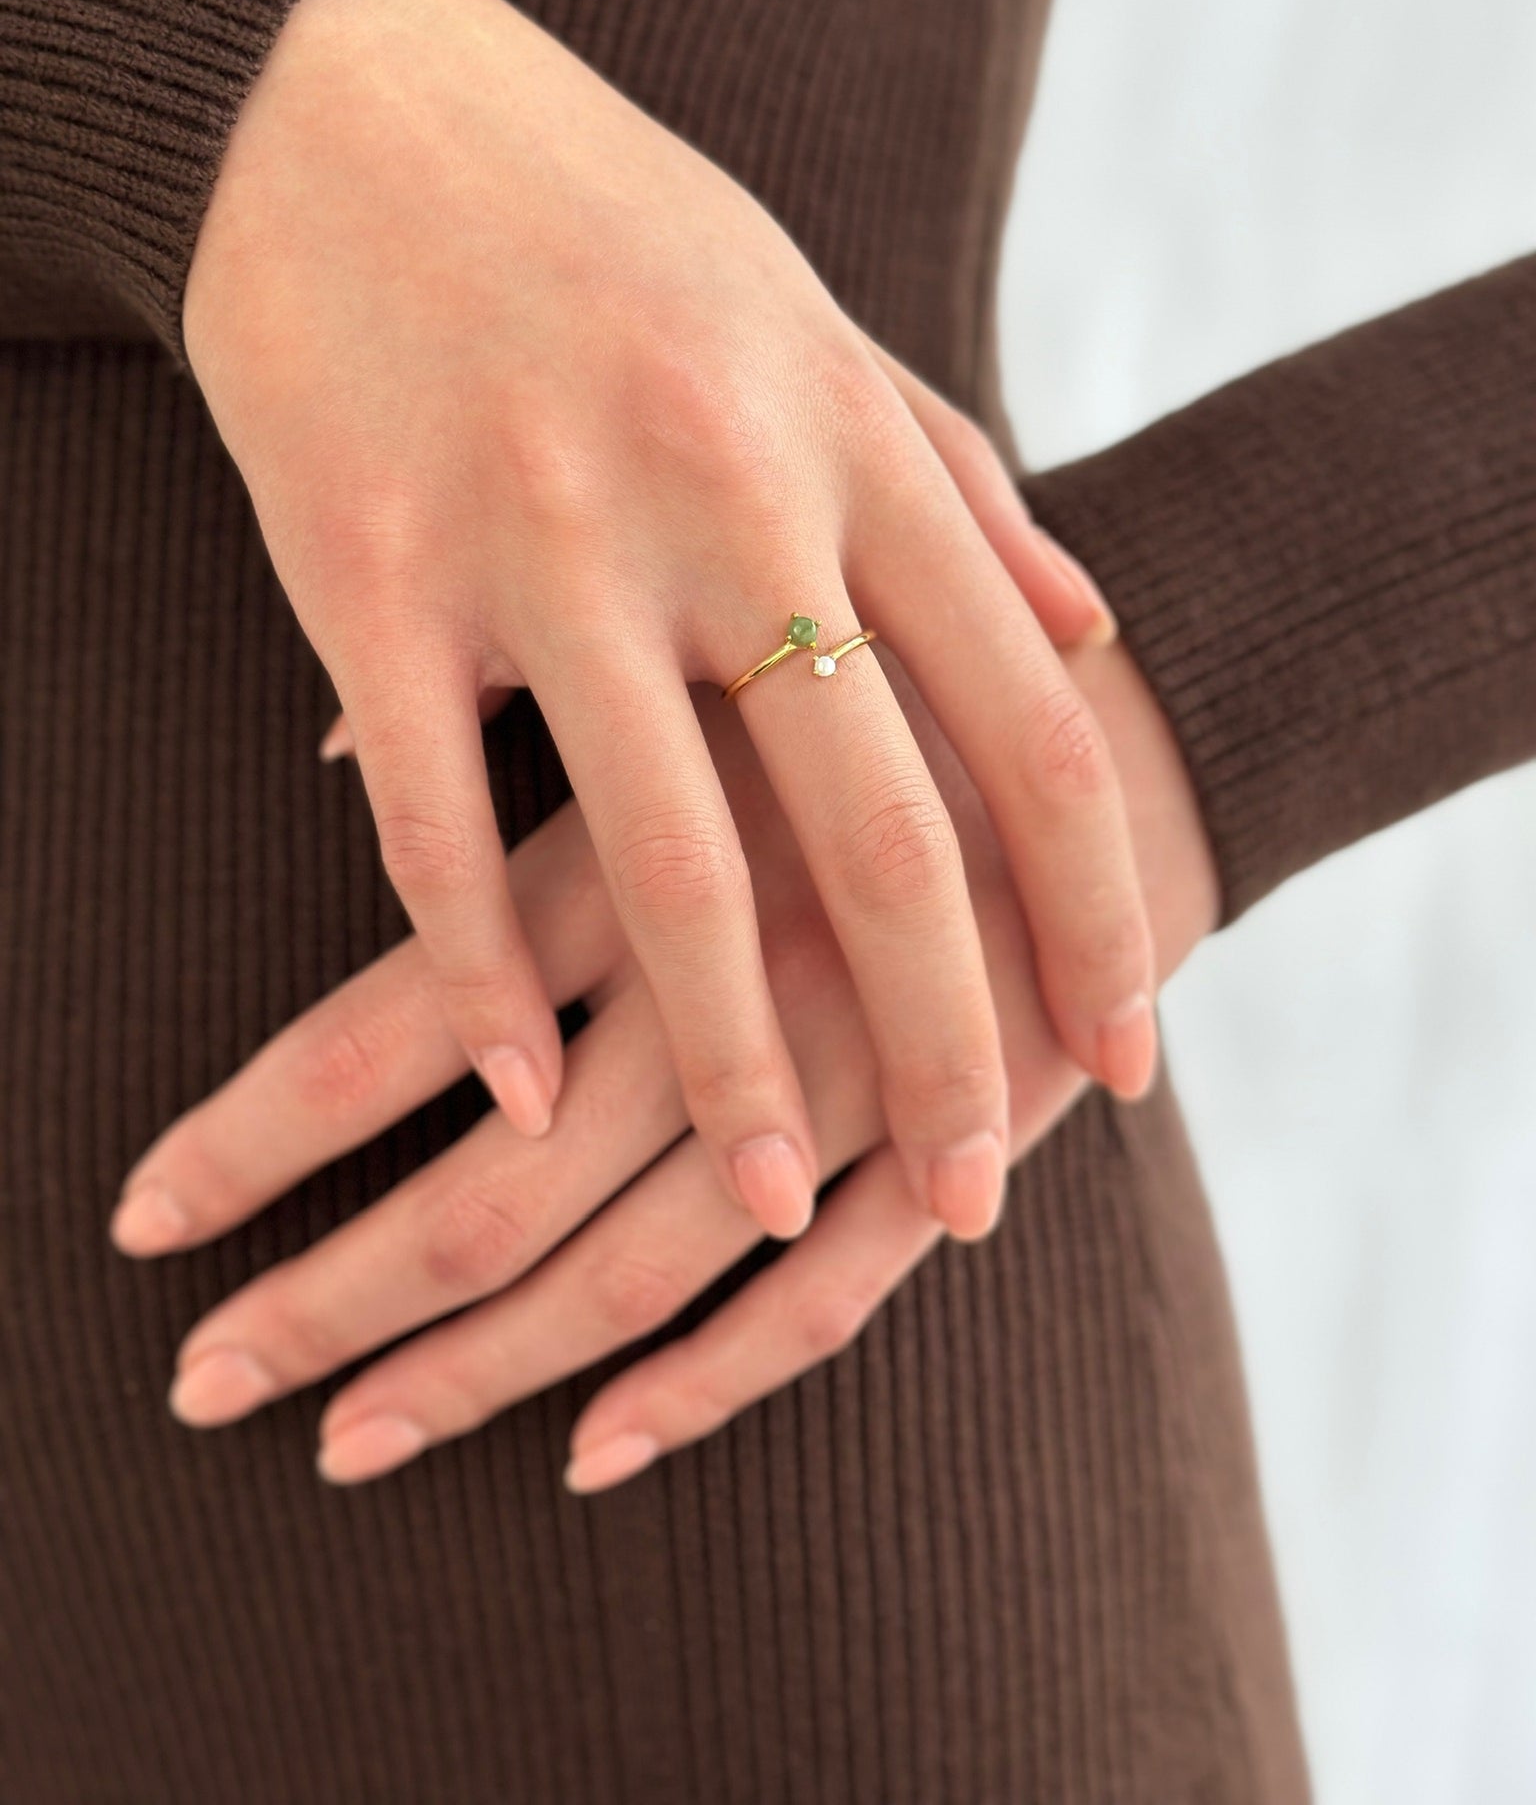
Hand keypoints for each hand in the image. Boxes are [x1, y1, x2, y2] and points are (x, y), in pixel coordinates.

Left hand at [109, 634, 1217, 1488]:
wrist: (1134, 706)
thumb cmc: (877, 652)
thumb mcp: (705, 637)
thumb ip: (520, 698)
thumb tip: (331, 746)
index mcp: (639, 854)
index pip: (396, 1034)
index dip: (254, 1139)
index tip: (146, 1217)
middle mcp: (725, 988)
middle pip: (487, 1198)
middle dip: (329, 1301)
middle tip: (202, 1385)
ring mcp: (844, 1086)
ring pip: (631, 1280)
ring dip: (481, 1380)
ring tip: (348, 1439)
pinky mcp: (950, 1146)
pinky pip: (816, 1312)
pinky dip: (699, 1389)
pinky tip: (593, 1446)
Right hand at [179, 0, 1154, 1244]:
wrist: (348, 106)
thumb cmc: (608, 227)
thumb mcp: (817, 323)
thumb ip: (961, 484)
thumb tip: (1090, 632)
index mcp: (848, 449)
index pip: (1028, 730)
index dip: (1094, 910)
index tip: (1121, 1057)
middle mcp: (720, 501)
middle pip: (876, 832)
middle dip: (940, 1040)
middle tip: (976, 1194)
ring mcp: (541, 541)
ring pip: (660, 865)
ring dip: (727, 1066)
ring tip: (777, 1207)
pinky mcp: (369, 573)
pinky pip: (426, 823)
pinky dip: (471, 984)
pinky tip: (516, 1103)